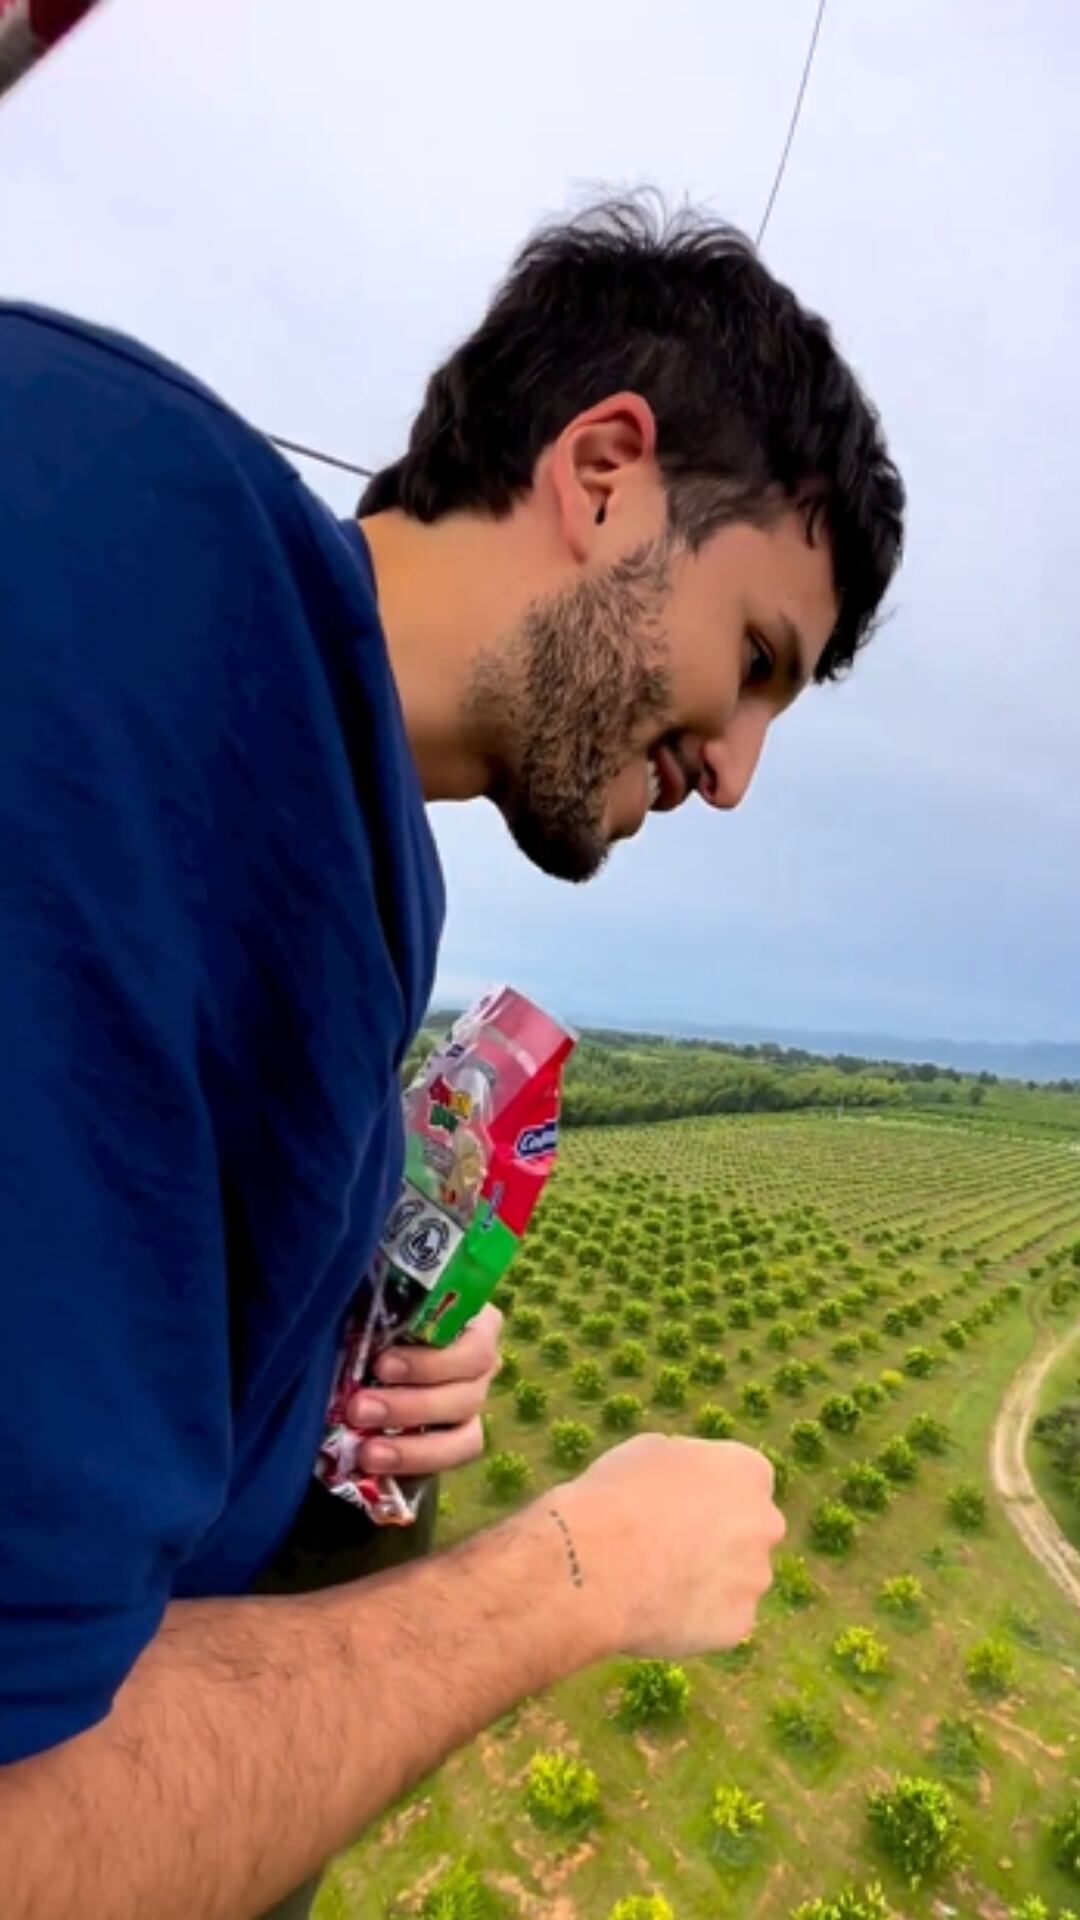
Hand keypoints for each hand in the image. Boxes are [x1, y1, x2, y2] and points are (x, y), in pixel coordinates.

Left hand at [344, 1304, 502, 1478]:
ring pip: (464, 1436)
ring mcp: (471, 1406)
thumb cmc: (378, 1308)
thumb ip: (378, 1304)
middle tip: (358, 1409)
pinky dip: (414, 1464)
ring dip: (412, 1446)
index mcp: (474, 1324)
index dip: (430, 1362)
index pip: (474, 1345)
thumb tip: (354, 1311)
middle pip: (468, 1395)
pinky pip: (450, 1461)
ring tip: (366, 1450)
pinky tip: (376, 1466)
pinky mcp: (456, 1440)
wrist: (368, 1341)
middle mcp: (482, 1367)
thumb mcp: (378, 1298)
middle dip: (409, 1406)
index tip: (381, 1366)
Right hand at [550, 1434, 784, 1657]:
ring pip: (735, 1580)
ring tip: (653, 1582)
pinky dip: (694, 1618)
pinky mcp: (738, 1625)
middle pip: (746, 1532)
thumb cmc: (617, 1497)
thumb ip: (688, 1467)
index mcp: (750, 1470)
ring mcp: (755, 1578)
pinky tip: (656, 1611)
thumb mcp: (652, 1451)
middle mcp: (766, 1524)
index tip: (675, 1505)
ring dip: (706, 1581)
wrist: (598, 1563)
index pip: (741, 1480)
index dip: (704, 1494)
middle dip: (717, 1539)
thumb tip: (687, 1483)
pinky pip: (718, 1621)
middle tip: (667, 1547)